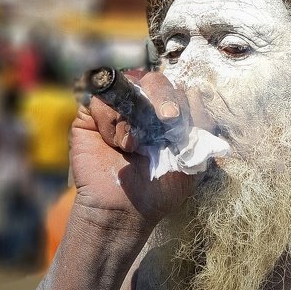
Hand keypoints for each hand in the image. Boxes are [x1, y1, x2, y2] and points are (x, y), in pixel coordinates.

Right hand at [71, 69, 193, 228]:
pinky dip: (110, 119)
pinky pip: (99, 98)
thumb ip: (200, 125)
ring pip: (126, 84)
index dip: (179, 98)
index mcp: (168, 115)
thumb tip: (197, 92)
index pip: (177, 88)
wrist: (126, 210)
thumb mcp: (192, 157)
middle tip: (165, 119)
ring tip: (133, 145)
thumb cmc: (160, 187)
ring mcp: (116, 109)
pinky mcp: (90, 116)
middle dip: (162, 96)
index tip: (177, 119)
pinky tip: (115, 143)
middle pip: (154, 79)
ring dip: (132, 115)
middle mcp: (143, 107)